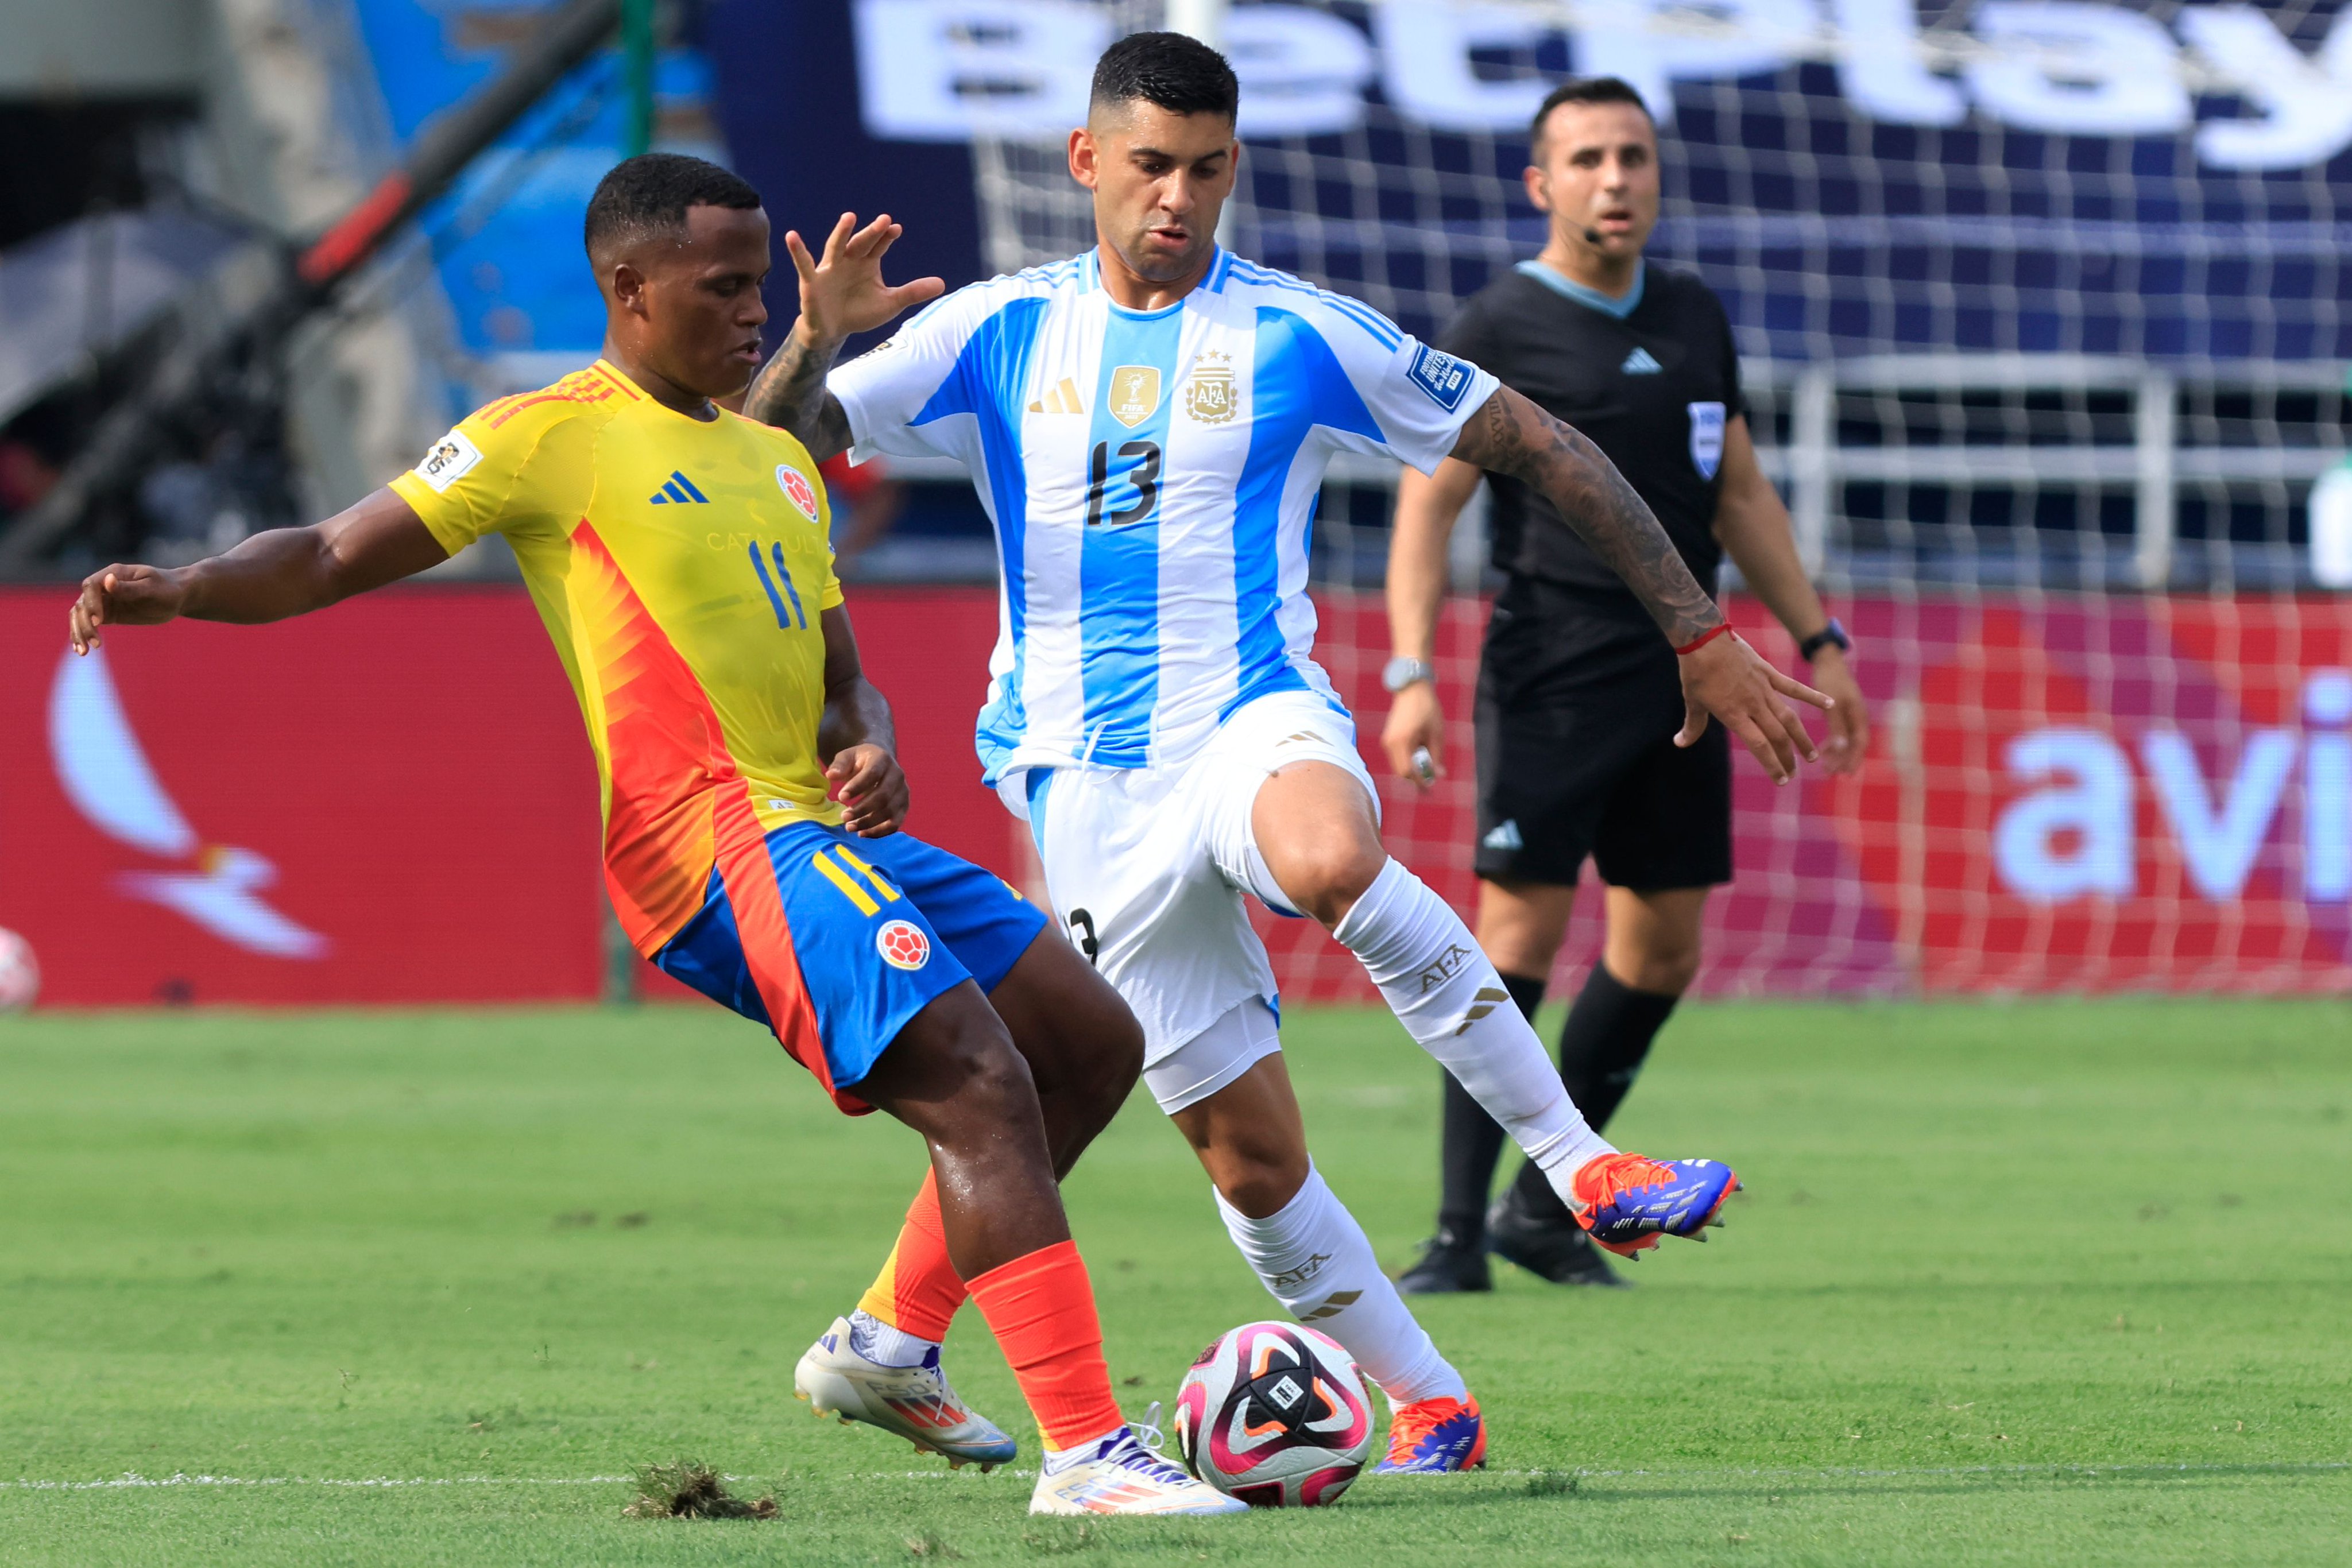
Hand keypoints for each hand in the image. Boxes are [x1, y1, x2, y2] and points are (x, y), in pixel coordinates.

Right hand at [69, 563, 183, 654]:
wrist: (176, 596)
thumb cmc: (167, 589)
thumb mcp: (151, 589)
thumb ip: (129, 588)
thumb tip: (108, 581)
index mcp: (114, 574)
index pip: (91, 586)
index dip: (91, 603)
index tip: (99, 621)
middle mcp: (104, 586)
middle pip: (82, 603)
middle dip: (84, 624)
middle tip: (95, 644)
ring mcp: (103, 601)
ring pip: (80, 615)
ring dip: (79, 632)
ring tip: (84, 652)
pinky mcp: (107, 614)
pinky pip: (89, 624)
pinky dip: (83, 635)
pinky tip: (82, 650)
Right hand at [785, 213, 944, 348]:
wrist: (833, 331)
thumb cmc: (860, 312)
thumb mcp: (890, 303)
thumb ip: (913, 292)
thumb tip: (943, 284)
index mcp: (867, 263)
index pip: (879, 245)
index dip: (887, 237)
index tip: (896, 228)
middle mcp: (849, 260)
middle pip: (862, 243)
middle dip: (872, 233)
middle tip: (884, 220)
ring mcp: (829, 268)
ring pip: (836, 247)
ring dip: (842, 233)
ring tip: (849, 217)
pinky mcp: (812, 280)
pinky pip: (803, 263)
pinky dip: (797, 251)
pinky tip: (792, 236)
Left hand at [827, 743, 908, 837]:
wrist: (880, 764)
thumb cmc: (860, 761)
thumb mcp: (847, 757)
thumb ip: (839, 765)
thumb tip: (831, 775)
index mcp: (883, 759)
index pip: (872, 774)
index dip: (857, 787)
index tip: (840, 797)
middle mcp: (897, 775)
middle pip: (883, 796)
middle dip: (862, 809)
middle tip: (843, 817)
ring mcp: (903, 792)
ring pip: (889, 812)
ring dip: (868, 823)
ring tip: (849, 827)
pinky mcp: (903, 807)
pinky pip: (895, 823)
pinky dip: (879, 832)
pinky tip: (862, 833)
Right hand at [1381, 681, 1445, 789]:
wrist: (1411, 688)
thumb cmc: (1427, 708)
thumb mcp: (1436, 733)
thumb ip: (1437, 755)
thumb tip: (1439, 774)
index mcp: (1402, 742)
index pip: (1408, 772)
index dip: (1419, 782)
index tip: (1430, 789)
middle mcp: (1390, 744)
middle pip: (1401, 771)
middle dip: (1417, 777)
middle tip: (1432, 777)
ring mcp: (1387, 741)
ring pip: (1399, 764)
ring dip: (1414, 767)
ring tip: (1429, 758)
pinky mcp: (1388, 738)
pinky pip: (1398, 756)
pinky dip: (1409, 759)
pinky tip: (1421, 750)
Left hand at [1675, 631, 1832, 784]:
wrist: (1704, 639)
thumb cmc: (1696, 672)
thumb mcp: (1692, 702)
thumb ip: (1693, 726)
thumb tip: (1680, 743)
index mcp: (1734, 715)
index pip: (1760, 746)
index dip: (1772, 765)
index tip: (1781, 780)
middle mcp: (1753, 705)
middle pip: (1777, 736)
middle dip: (1787, 757)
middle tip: (1794, 772)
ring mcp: (1763, 688)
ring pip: (1789, 718)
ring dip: (1801, 738)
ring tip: (1811, 755)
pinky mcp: (1768, 673)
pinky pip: (1794, 687)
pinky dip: (1812, 696)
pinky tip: (1830, 704)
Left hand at [1804, 648, 1868, 775]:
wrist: (1827, 659)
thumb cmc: (1830, 679)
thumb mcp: (1831, 704)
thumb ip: (1836, 726)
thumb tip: (1841, 749)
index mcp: (1858, 715)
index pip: (1859, 744)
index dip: (1853, 759)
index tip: (1845, 774)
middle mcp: (1857, 716)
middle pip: (1854, 744)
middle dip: (1844, 760)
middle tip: (1831, 774)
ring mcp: (1850, 713)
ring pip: (1847, 739)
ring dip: (1838, 753)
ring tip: (1826, 767)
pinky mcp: (1841, 710)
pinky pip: (1840, 731)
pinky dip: (1833, 742)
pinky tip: (1823, 750)